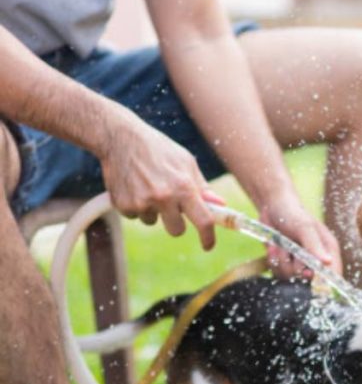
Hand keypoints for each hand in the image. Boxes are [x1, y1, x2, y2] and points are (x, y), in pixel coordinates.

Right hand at [98, 113, 217, 249]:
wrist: (120, 138)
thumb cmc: (159, 149)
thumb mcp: (186, 163)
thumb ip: (202, 187)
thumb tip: (219, 205)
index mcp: (184, 187)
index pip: (203, 221)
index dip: (208, 238)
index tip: (208, 245)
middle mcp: (164, 197)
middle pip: (177, 230)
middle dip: (176, 222)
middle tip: (171, 205)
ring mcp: (142, 202)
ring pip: (154, 222)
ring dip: (154, 211)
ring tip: (148, 186)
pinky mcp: (123, 205)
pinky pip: (135, 216)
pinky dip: (136, 206)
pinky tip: (134, 186)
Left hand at [259, 195, 341, 278]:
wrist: (272, 207)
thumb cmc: (293, 213)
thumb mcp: (305, 227)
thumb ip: (314, 246)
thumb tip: (327, 262)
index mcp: (329, 252)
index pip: (333, 276)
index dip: (322, 281)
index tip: (306, 272)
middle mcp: (316, 261)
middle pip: (308, 281)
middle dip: (294, 265)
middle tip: (290, 248)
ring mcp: (300, 265)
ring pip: (290, 277)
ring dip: (280, 260)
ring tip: (280, 243)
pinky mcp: (286, 266)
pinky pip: (278, 274)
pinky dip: (272, 261)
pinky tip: (273, 247)